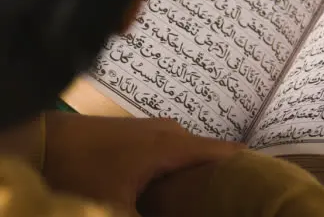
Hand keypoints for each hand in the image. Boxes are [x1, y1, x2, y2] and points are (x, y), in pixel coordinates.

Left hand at [42, 111, 243, 215]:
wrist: (47, 141)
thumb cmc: (85, 171)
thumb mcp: (115, 207)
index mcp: (173, 145)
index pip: (223, 150)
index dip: (246, 164)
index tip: (264, 179)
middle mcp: (170, 131)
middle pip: (209, 152)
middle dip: (222, 172)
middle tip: (233, 195)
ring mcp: (155, 127)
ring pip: (189, 150)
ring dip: (199, 169)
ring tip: (208, 192)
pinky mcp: (142, 131)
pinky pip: (173, 147)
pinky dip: (181, 163)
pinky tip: (175, 182)